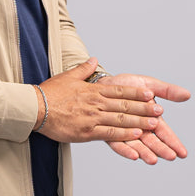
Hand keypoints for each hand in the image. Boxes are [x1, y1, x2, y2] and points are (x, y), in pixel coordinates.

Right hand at [36, 58, 163, 143]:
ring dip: (139, 122)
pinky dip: (124, 134)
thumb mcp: (68, 76)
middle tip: (159, 110)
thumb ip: (84, 69)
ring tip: (154, 124)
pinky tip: (136, 135)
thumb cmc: (49, 93)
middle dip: (144, 108)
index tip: (151, 94)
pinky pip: (109, 133)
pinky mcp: (86, 132)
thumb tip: (94, 60)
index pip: (120, 90)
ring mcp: (92, 118)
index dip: (137, 93)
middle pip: (125, 105)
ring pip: (120, 120)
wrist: (34, 108)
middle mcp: (95, 104)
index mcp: (93, 90)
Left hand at [102, 73, 190, 163]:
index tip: (183, 152)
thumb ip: (168, 91)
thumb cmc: (127, 86)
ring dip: (146, 153)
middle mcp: (139, 129)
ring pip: (137, 146)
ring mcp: (124, 133)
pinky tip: (134, 156)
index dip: (174, 142)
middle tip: (171, 156)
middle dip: (162, 150)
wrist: (103, 83)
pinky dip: (126, 150)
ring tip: (153, 159)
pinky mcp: (109, 134)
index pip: (165, 133)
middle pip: (153, 142)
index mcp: (150, 119)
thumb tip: (187, 95)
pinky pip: (118, 144)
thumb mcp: (150, 85)